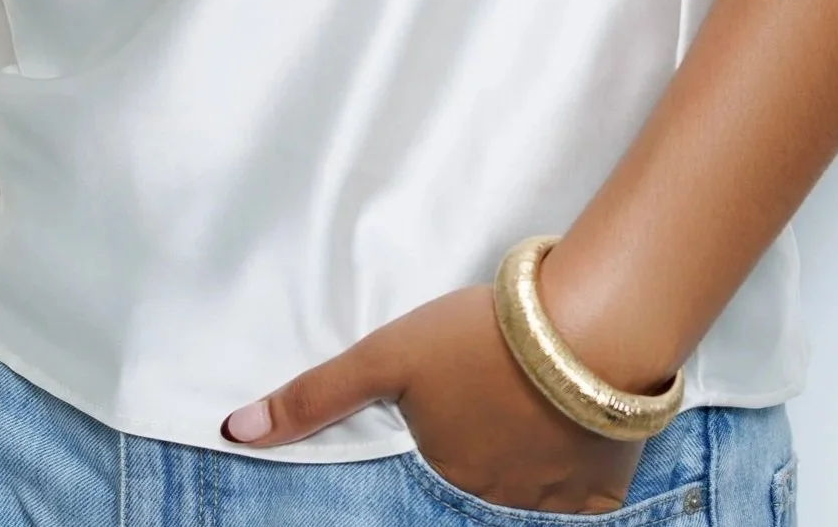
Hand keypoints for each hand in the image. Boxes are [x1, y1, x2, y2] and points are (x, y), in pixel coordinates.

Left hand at [221, 284, 640, 515]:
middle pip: (484, 459)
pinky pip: (587, 492)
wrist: (584, 333)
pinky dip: (581, 458)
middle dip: (490, 420)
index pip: (440, 442)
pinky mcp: (603, 495)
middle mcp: (493, 501)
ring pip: (533, 470)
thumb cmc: (480, 337)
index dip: (451, 400)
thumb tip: (234, 431)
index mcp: (445, 470)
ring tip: (541, 380)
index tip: (469, 372)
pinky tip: (575, 416)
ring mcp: (551, 503)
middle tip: (504, 368)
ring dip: (534, 434)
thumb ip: (316, 394)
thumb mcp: (386, 355)